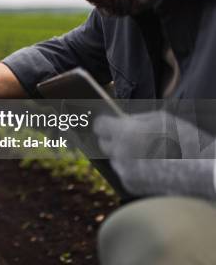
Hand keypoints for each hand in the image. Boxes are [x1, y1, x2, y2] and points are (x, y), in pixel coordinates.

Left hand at [93, 111, 215, 197]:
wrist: (203, 172)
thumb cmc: (185, 140)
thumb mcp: (161, 118)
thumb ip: (136, 119)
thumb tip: (121, 120)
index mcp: (125, 133)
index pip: (100, 125)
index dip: (105, 123)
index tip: (108, 123)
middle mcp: (120, 153)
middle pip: (103, 144)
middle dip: (113, 139)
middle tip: (128, 136)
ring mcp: (124, 172)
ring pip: (115, 159)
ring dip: (124, 155)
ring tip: (148, 153)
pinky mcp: (130, 186)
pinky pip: (125, 173)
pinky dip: (133, 170)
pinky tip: (152, 167)